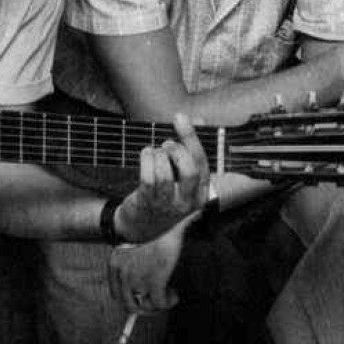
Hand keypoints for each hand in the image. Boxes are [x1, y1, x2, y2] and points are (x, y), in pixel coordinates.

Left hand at [108, 224, 188, 313]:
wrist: (175, 229)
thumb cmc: (159, 243)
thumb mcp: (138, 257)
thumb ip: (132, 275)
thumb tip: (135, 306)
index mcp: (115, 263)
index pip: (116, 294)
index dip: (130, 301)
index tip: (144, 300)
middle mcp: (121, 271)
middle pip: (129, 305)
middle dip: (145, 308)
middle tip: (158, 301)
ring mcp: (136, 277)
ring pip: (146, 306)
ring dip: (158, 304)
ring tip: (168, 293)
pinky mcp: (154, 281)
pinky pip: (159, 304)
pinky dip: (168, 302)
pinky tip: (174, 294)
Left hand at [113, 113, 209, 243]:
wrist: (141, 226)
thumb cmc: (165, 195)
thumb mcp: (182, 178)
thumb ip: (190, 149)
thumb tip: (198, 118)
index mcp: (201, 194)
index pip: (202, 163)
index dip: (191, 138)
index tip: (180, 117)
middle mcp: (187, 202)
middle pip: (189, 169)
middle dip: (177, 149)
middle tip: (166, 143)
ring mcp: (167, 205)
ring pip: (166, 173)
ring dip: (158, 155)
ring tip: (153, 152)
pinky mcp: (148, 204)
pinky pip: (148, 178)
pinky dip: (146, 160)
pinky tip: (146, 154)